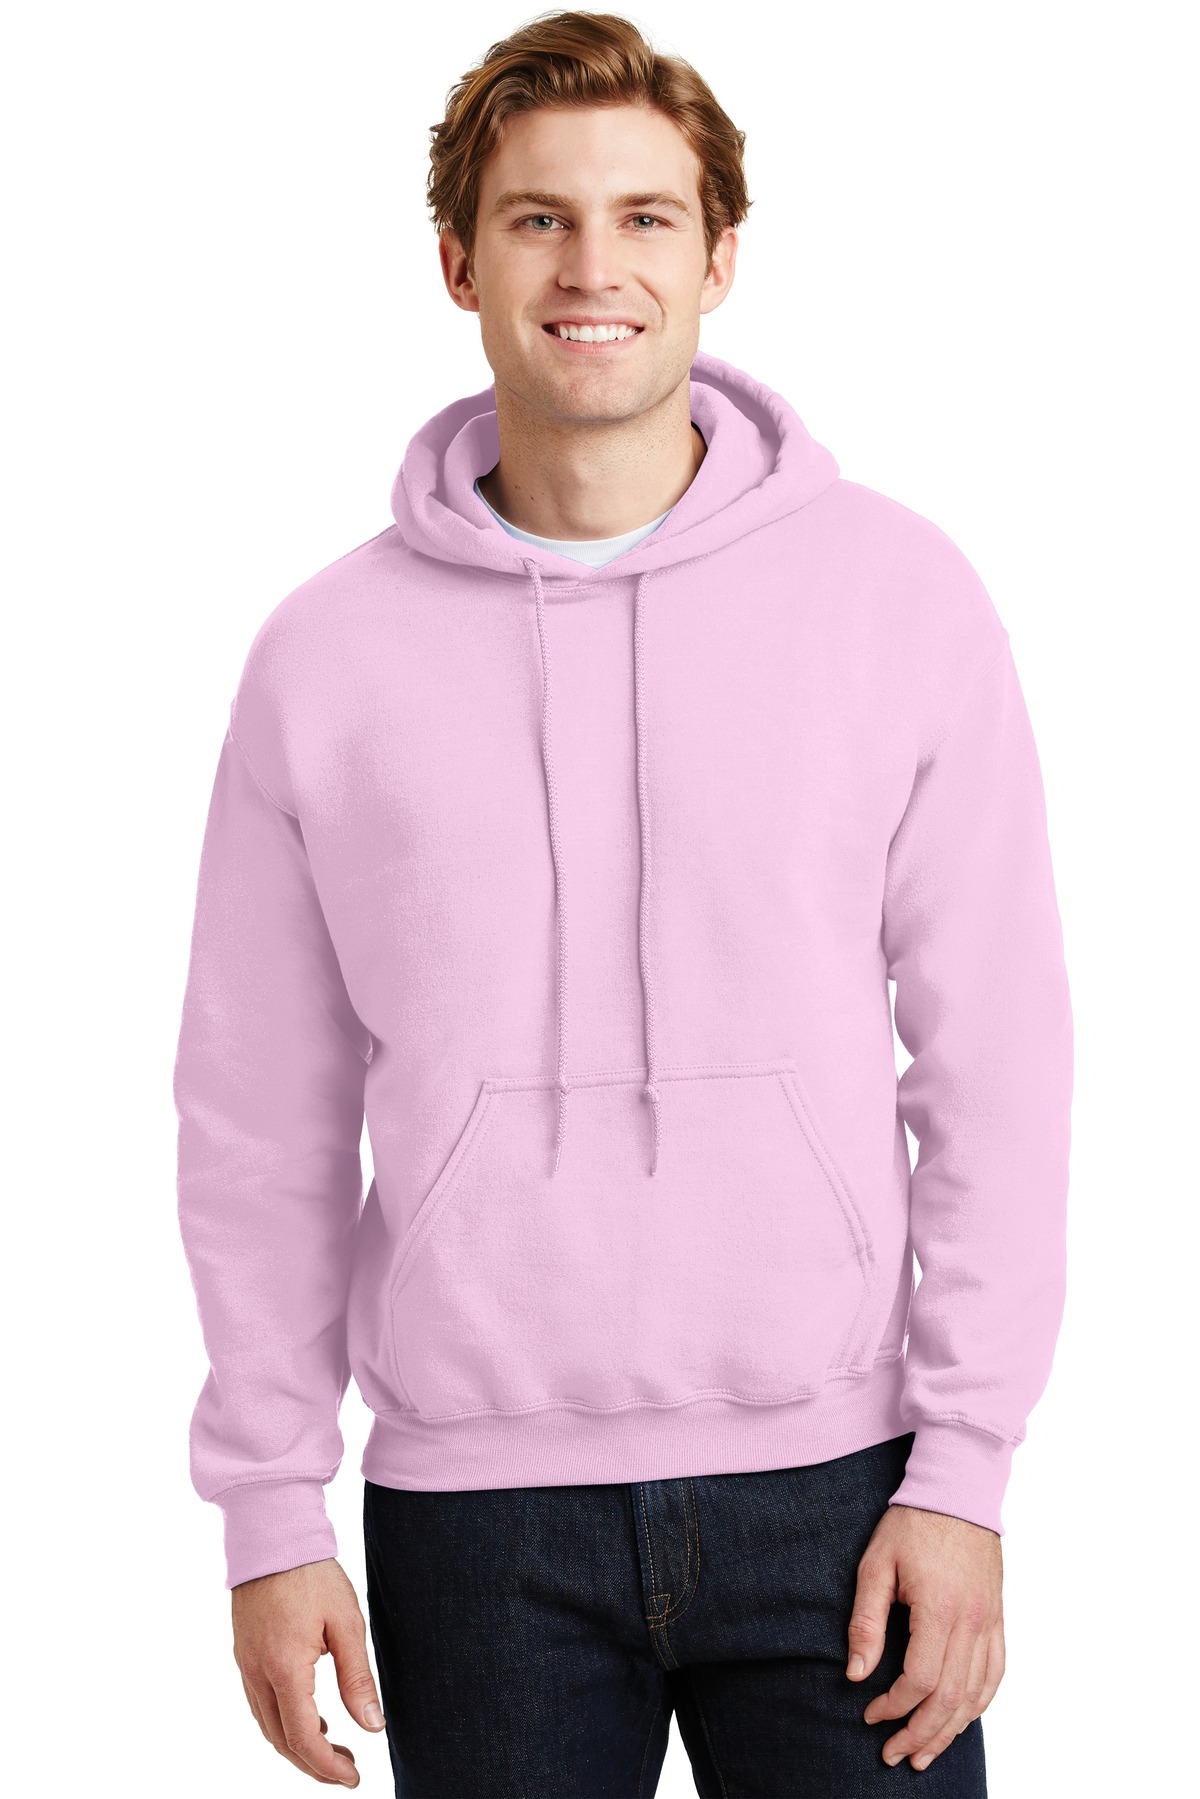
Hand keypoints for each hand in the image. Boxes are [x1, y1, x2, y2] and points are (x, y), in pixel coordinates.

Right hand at [232, 1557, 386, 1786]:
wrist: (272, 1533)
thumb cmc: (312, 1574)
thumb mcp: (346, 1623)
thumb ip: (358, 1679)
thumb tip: (373, 1727)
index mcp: (285, 1669)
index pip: (303, 1738)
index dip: (327, 1767)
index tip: (353, 1777)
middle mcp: (257, 1673)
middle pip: (281, 1740)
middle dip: (313, 1764)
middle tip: (347, 1769)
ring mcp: (246, 1664)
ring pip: (267, 1724)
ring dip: (297, 1745)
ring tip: (333, 1746)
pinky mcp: (245, 1652)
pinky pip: (260, 1702)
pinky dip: (283, 1720)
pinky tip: (310, 1714)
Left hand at [845, 1504, 1003, 1771]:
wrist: (957, 1491)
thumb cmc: (911, 1524)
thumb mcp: (875, 1565)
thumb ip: (866, 1621)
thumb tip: (856, 1675)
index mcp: (939, 1608)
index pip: (920, 1679)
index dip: (894, 1706)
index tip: (870, 1714)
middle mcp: (972, 1622)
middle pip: (951, 1698)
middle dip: (921, 1734)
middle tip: (894, 1754)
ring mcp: (991, 1622)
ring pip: (977, 1694)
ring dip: (951, 1730)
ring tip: (924, 1753)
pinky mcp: (998, 1618)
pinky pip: (996, 1674)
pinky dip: (978, 1704)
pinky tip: (960, 1719)